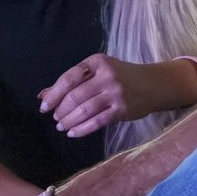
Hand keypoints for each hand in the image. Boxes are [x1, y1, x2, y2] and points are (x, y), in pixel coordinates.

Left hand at [38, 54, 196, 138]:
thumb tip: (43, 95)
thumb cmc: (121, 76)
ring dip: (69, 120)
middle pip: (75, 96)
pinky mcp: (122, 110)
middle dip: (61, 110)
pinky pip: (96, 122)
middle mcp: (106, 76)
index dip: (53, 94)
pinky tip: (73, 133)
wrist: (154, 84)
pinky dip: (81, 129)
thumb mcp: (97, 72)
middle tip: (55, 118)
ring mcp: (115, 93)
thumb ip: (72, 82)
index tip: (44, 107)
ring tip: (62, 126)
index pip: (68, 78)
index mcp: (97, 62)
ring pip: (84, 110)